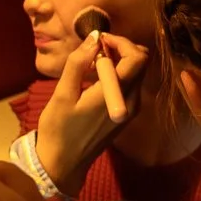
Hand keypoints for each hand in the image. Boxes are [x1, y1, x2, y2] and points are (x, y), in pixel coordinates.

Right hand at [36, 31, 151, 194]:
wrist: (63, 164)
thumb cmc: (59, 129)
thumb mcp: (62, 94)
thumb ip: (79, 63)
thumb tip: (94, 37)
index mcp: (117, 95)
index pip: (137, 58)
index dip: (121, 42)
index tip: (99, 40)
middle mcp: (132, 101)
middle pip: (141, 63)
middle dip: (121, 49)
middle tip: (94, 49)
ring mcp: (132, 109)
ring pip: (136, 73)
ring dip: (118, 61)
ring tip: (90, 64)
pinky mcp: (127, 114)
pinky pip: (130, 86)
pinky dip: (117, 75)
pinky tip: (94, 79)